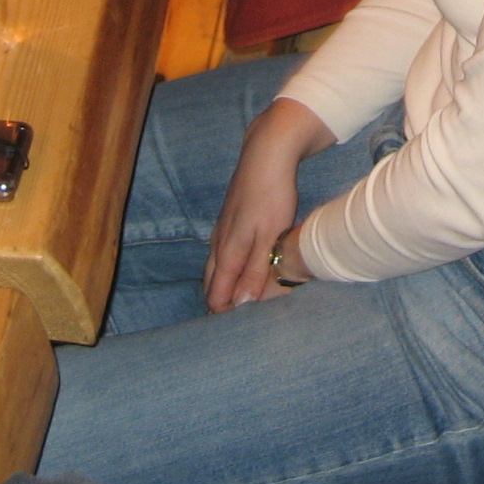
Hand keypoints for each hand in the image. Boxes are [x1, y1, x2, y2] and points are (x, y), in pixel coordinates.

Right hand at [204, 98, 333, 311]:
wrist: (266, 153)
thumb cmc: (272, 194)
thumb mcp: (271, 237)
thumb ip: (256, 272)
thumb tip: (241, 305)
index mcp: (228, 252)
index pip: (216, 297)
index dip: (224, 316)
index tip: (239, 331)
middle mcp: (219, 244)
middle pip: (211, 285)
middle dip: (220, 305)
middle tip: (236, 323)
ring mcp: (221, 230)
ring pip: (215, 269)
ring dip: (222, 287)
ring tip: (237, 303)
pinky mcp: (229, 220)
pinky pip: (221, 254)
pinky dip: (227, 270)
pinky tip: (238, 270)